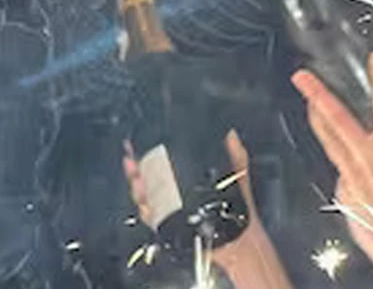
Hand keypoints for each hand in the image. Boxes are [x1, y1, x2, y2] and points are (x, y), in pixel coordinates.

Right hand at [123, 131, 290, 287]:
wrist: (241, 238)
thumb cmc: (237, 207)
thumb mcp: (236, 174)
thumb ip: (235, 154)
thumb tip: (232, 133)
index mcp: (184, 179)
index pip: (159, 163)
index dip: (144, 153)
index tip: (134, 144)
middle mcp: (173, 194)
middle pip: (145, 179)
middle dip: (134, 169)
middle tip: (131, 161)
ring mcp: (169, 211)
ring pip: (145, 198)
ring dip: (137, 188)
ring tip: (138, 180)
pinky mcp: (170, 227)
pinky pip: (152, 219)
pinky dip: (146, 212)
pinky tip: (146, 204)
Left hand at [293, 51, 372, 286]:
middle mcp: (368, 161)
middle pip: (336, 119)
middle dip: (317, 94)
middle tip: (301, 77)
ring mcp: (351, 178)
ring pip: (330, 141)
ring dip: (318, 120)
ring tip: (308, 104)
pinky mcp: (343, 195)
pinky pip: (343, 175)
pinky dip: (348, 172)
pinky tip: (359, 181)